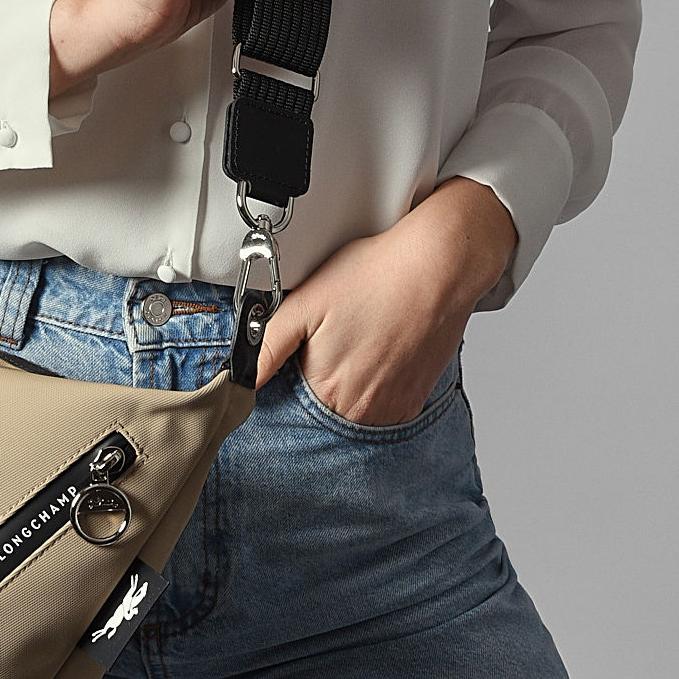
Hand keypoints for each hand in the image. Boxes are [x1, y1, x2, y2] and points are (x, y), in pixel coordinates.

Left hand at [254, 178, 518, 424]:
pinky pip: (382, 408)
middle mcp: (362, 410)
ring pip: (352, 410)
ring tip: (358, 342)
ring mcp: (392, 410)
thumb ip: (268, 347)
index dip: (291, 376)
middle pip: (321, 408)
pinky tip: (379, 352)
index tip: (302, 353)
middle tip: (336, 338)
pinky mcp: (414, 403)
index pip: (290, 404)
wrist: (439, 267)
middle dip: (318, 379)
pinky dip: (375, 386)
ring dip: (347, 386)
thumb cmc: (375, 276)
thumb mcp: (305, 303)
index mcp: (328, 390)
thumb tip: (239, 380)